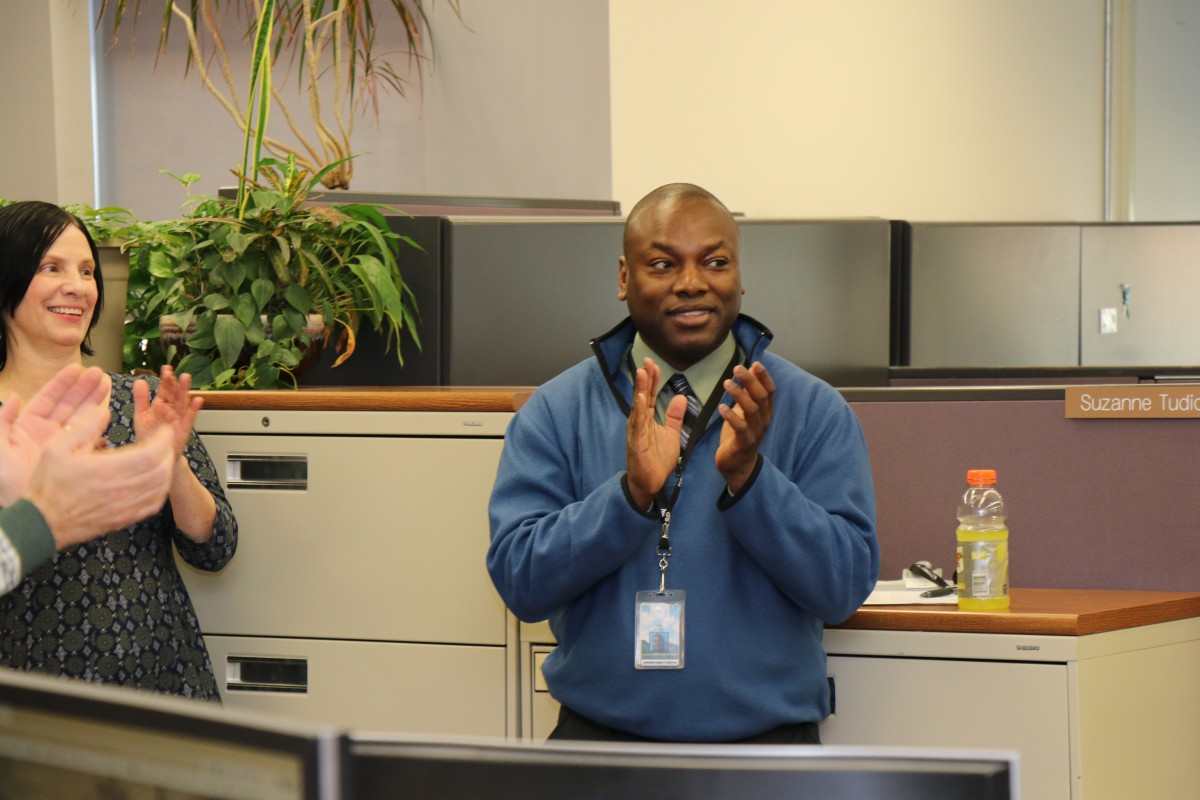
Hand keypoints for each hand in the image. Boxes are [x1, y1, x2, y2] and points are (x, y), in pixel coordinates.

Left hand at [0, 365, 109, 504]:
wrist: (17, 510)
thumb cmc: (2, 481)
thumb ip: (2, 421)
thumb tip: (13, 396)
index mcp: (25, 427)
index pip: (47, 398)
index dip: (62, 382)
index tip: (77, 368)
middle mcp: (45, 434)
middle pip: (67, 405)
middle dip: (83, 388)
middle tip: (99, 374)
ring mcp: (59, 447)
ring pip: (79, 419)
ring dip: (93, 403)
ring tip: (106, 387)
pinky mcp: (70, 461)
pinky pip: (86, 440)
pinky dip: (96, 427)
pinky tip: (106, 414)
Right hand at [27, 411, 175, 549]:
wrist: (40, 521)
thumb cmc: (47, 484)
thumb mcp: (57, 448)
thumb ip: (83, 428)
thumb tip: (103, 410)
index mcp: (106, 470)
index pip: (150, 453)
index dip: (163, 440)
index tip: (165, 429)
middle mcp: (120, 490)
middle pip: (161, 470)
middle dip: (168, 452)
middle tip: (165, 441)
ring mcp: (124, 507)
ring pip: (160, 487)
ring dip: (167, 470)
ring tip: (162, 458)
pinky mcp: (124, 519)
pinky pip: (153, 505)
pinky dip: (160, 490)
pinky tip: (155, 481)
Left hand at [133, 365, 202, 456]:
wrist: (155, 456)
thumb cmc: (149, 436)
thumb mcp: (141, 415)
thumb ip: (141, 399)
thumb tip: (139, 381)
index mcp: (161, 404)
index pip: (164, 389)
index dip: (165, 380)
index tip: (166, 369)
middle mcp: (171, 410)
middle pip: (174, 394)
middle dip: (174, 383)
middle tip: (172, 373)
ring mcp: (178, 419)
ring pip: (183, 402)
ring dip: (184, 390)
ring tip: (185, 378)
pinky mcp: (184, 429)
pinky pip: (190, 418)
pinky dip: (194, 410)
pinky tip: (198, 400)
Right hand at [625, 358, 686, 508]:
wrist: (650, 482)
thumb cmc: (657, 460)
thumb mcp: (671, 434)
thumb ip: (674, 416)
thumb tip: (680, 397)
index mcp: (647, 419)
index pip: (649, 395)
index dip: (652, 380)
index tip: (653, 364)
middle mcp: (639, 422)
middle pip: (642, 396)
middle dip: (644, 378)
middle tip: (647, 360)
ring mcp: (636, 431)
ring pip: (638, 406)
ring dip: (639, 389)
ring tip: (641, 372)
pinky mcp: (636, 442)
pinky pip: (638, 423)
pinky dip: (639, 409)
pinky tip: (640, 398)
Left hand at [716, 361, 774, 493]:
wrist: (738, 464)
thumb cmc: (740, 434)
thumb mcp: (745, 410)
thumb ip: (749, 392)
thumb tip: (751, 368)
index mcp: (765, 411)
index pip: (770, 391)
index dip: (764, 377)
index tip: (755, 363)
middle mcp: (764, 420)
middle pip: (761, 397)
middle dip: (750, 381)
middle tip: (737, 368)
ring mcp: (755, 432)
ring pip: (751, 410)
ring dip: (739, 395)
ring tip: (727, 383)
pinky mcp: (744, 443)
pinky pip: (740, 428)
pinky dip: (731, 416)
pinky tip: (721, 407)